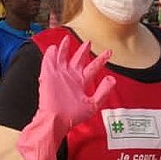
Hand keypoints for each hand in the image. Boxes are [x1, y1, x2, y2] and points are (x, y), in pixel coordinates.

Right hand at [16, 37, 116, 159]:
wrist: (56, 120)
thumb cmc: (72, 116)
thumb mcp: (93, 104)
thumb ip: (103, 92)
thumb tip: (112, 80)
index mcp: (80, 83)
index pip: (92, 68)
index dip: (101, 60)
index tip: (108, 52)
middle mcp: (70, 78)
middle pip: (77, 60)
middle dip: (83, 51)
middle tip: (88, 42)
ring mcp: (59, 76)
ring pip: (62, 58)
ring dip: (64, 48)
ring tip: (67, 39)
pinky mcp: (48, 76)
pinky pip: (49, 62)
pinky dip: (50, 54)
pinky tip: (53, 47)